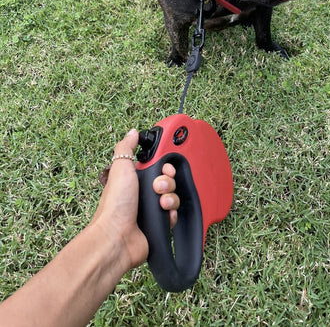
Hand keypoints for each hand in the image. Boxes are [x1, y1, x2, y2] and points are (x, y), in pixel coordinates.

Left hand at [92, 129, 179, 269]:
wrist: (117, 238)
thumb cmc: (115, 205)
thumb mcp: (120, 168)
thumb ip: (126, 147)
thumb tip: (133, 133)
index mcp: (133, 179)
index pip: (156, 166)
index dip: (163, 165)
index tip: (164, 166)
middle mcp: (142, 194)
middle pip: (167, 180)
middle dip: (168, 181)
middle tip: (158, 186)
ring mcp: (150, 210)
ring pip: (172, 196)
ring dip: (170, 197)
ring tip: (160, 202)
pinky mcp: (157, 225)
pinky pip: (173, 214)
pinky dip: (171, 213)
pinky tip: (164, 214)